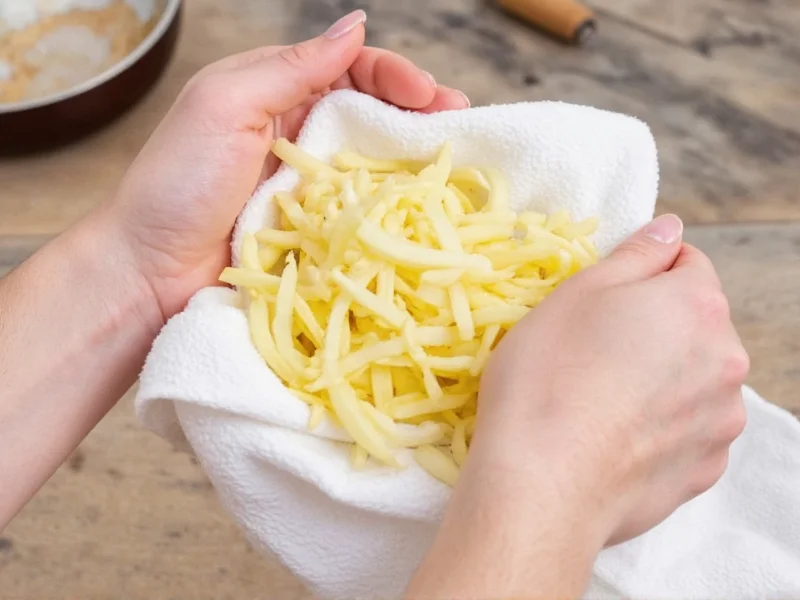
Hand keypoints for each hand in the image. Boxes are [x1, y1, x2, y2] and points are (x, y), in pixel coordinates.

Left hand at [102, 10, 468, 322]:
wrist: (149, 273)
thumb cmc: (177, 184)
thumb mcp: (226, 104)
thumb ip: (292, 65)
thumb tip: (356, 25)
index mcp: (275, 91)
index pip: (349, 70)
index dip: (394, 75)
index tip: (429, 95)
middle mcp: (298, 133)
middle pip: (372, 113)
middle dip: (419, 114)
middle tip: (461, 122)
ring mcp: (310, 185)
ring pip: (374, 161)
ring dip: (416, 158)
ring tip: (457, 162)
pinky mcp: (317, 231)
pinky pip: (363, 209)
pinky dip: (395, 204)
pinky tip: (424, 205)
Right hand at [408, 214, 748, 597]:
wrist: (541, 484)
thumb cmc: (547, 377)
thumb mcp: (577, 294)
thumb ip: (636, 255)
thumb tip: (671, 228)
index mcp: (698, 305)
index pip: (688, 263)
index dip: (643, 274)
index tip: (604, 300)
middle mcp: (727, 361)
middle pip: (695, 324)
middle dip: (654, 327)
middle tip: (593, 350)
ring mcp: (721, 422)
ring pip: (693, 378)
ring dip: (662, 377)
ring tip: (602, 398)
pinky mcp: (704, 470)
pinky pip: (688, 429)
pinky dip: (661, 425)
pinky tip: (614, 435)